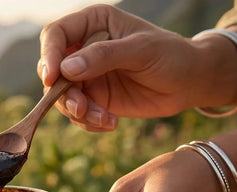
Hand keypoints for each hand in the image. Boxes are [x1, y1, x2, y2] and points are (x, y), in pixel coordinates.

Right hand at [38, 5, 218, 130]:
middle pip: (50, 70)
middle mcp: (82, 49)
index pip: (55, 35)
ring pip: (60, 96)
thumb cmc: (171, 55)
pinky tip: (111, 122)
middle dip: (62, 93)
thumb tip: (65, 68)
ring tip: (104, 118)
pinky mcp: (92, 98)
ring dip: (78, 111)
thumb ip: (104, 55)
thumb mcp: (141, 50)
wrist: (189, 82)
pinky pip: (76, 113)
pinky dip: (89, 121)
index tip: (52, 78)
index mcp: (92, 24)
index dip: (48, 55)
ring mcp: (85, 75)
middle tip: (81, 108)